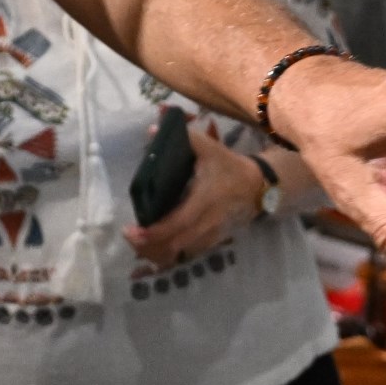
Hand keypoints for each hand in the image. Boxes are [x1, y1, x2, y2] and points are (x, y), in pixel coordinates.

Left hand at [125, 121, 263, 269]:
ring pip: (181, 254)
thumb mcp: (210, 148)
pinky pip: (188, 253)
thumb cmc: (228, 166)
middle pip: (176, 245)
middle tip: (128, 236)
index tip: (134, 231)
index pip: (180, 222)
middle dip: (150, 246)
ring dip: (158, 252)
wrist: (256, 186)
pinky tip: (153, 246)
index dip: (156, 231)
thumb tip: (152, 130)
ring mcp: (211, 234)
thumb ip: (185, 137)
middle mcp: (208, 222)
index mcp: (205, 199)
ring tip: (137, 242)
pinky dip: (170, 254)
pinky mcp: (211, 240)